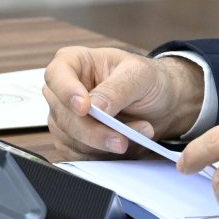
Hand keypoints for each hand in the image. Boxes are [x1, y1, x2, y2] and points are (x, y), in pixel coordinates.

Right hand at [42, 45, 203, 158]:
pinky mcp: (73, 141)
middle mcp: (64, 91)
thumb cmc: (147, 80)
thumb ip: (117, 88)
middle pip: (65, 116)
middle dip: (95, 131)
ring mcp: (66, 118)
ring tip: (140, 132)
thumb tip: (95, 106)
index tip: (85, 107)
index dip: (67, 92)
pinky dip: (106, 154)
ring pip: (73, 139)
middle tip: (122, 138)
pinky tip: (129, 143)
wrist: (161, 103)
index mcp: (74, 62)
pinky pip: (81, 155)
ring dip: (107, 143)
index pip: (56, 75)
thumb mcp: (139, 75)